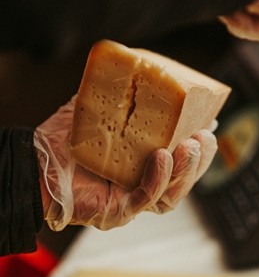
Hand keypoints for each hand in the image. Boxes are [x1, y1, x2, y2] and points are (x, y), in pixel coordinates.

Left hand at [34, 97, 216, 230]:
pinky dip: (158, 180)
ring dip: (186, 170)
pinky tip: (162, 158)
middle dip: (200, 160)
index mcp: (146, 163)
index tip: (210, 123)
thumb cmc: (64, 138)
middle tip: (204, 137)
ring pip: (172, 194)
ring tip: (190, 146)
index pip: (183, 159)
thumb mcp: (102, 108)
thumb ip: (123, 93)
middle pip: (184, 179)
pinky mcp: (117, 211)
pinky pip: (145, 199)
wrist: (31, 160)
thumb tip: (143, 64)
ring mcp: (132, 201)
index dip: (201, 147)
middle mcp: (143, 185)